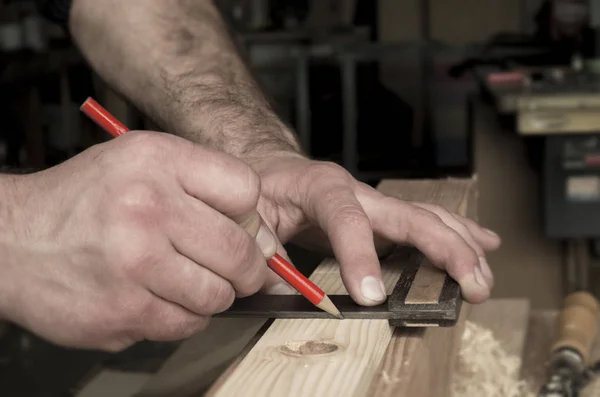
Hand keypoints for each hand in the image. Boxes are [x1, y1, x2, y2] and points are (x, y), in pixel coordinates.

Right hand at [0, 131, 276, 350]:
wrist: (12, 241)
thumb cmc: (85, 201)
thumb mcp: (142, 164)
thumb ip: (206, 187)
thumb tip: (267, 240)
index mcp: (156, 161)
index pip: (246, 190)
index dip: (249, 214)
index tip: (240, 226)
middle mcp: (146, 209)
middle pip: (241, 250)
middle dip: (247, 267)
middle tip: (235, 268)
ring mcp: (134, 265)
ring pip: (218, 295)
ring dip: (211, 294)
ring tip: (183, 280)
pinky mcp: (123, 312)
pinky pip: (186, 325)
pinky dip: (182, 316)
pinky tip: (157, 297)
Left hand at [250, 153, 500, 304]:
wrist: (275, 168)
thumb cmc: (262, 188)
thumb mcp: (250, 215)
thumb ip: (263, 250)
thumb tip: (286, 287)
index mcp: (321, 186)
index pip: (347, 219)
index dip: (362, 257)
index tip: (371, 296)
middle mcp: (357, 191)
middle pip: (410, 215)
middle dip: (446, 249)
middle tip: (471, 284)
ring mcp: (374, 203)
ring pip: (427, 217)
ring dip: (461, 246)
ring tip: (484, 276)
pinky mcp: (382, 216)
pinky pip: (425, 222)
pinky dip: (456, 234)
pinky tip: (484, 243)